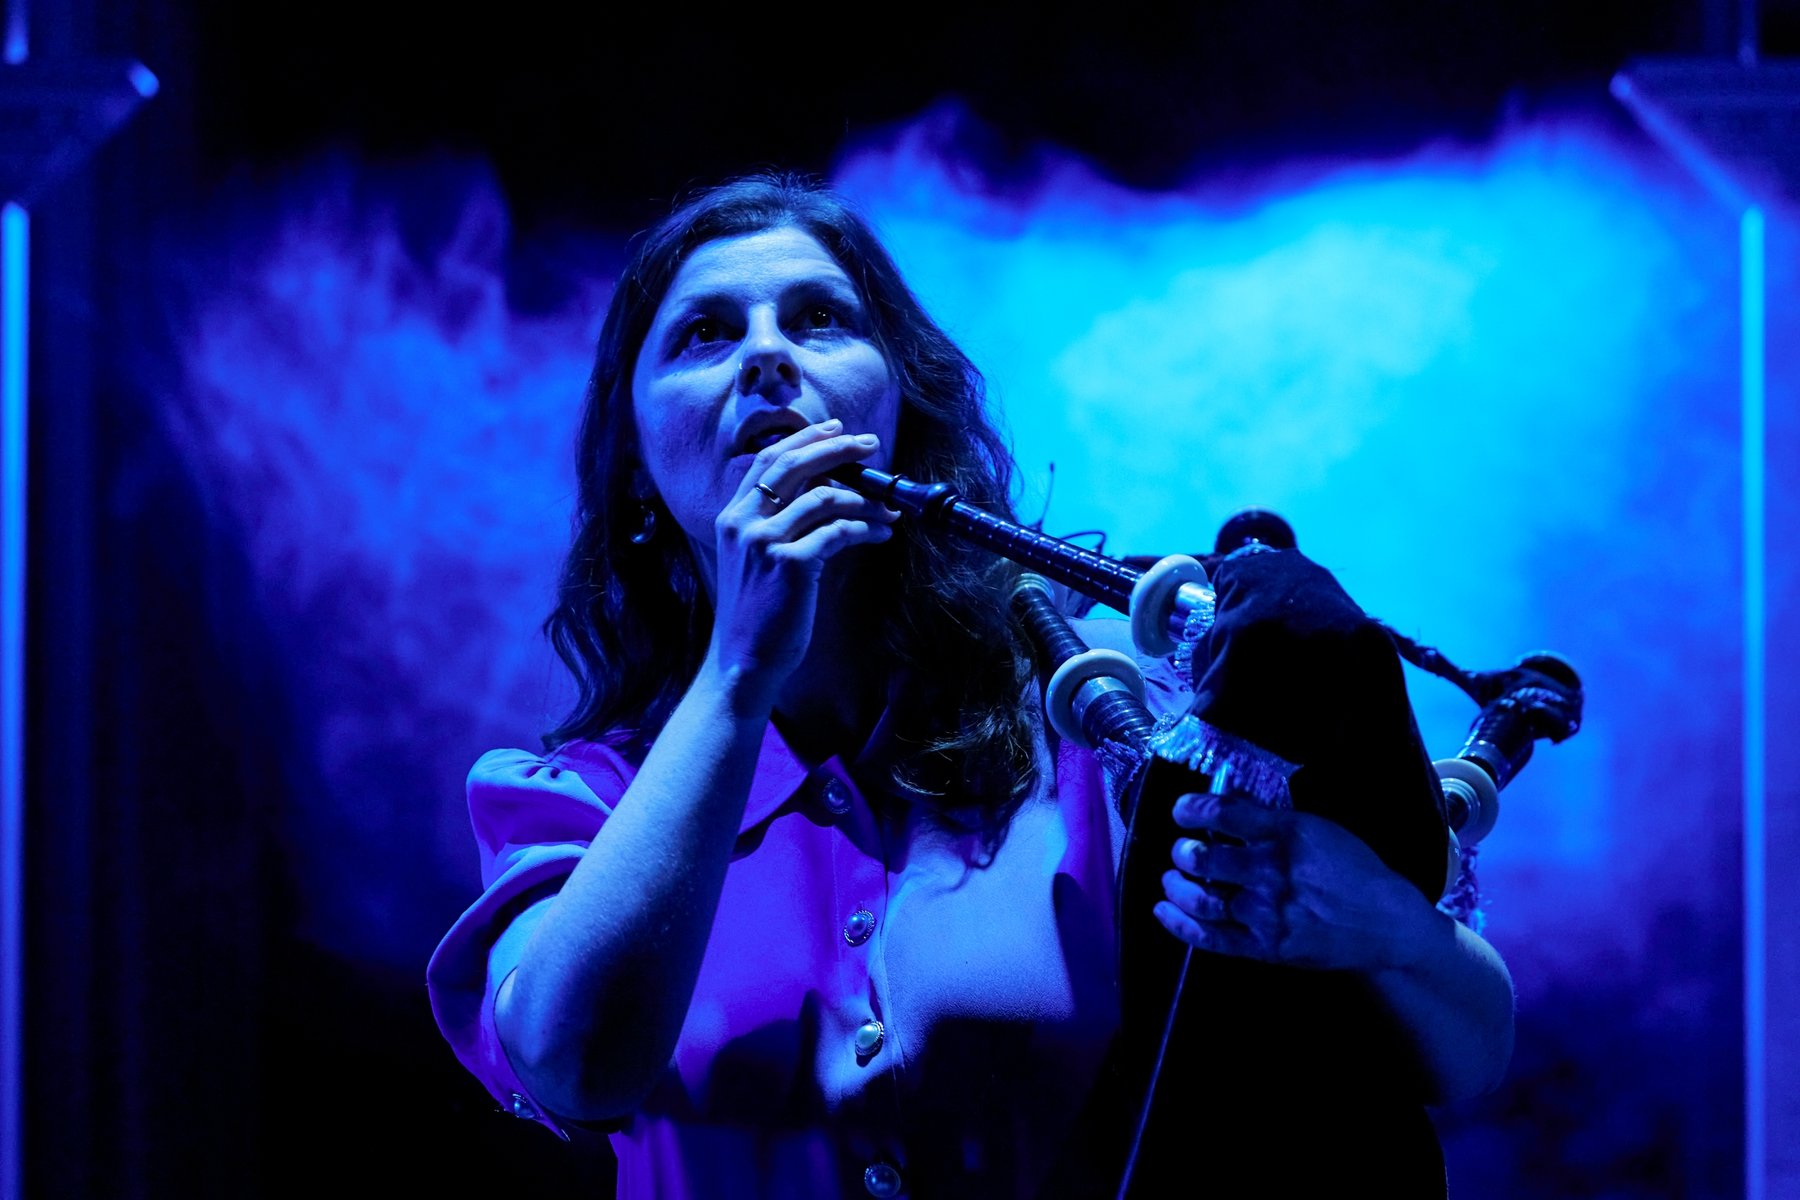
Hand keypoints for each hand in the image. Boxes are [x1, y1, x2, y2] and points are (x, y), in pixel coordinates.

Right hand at [705, 419, 897, 700]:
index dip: (805, 439)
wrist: (743, 661)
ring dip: (864, 499)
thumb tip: (826, 494)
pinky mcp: (790, 563)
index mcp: (732, 517)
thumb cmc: (757, 614)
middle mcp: (742, 522)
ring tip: (887, 509)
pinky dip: (866, 529)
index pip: (768, 460)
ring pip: (824, 496)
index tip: (837, 429)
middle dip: (837, 448)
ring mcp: (764, 542)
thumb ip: (776, 524)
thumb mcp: (755, 560)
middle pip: (794, 464)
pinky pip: (839, 532)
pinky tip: (881, 534)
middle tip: (870, 445)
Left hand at [1152, 790, 1430, 973]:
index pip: (1222, 813)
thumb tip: (1225, 801)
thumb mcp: (1318, 829)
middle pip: (1204, 858)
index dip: (1190, 810)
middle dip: (1182, 852)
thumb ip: (1271, 818)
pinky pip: (1211, 938)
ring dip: (1176, 887)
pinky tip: (1163, 911)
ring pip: (1201, 898)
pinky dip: (1179, 924)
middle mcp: (1272, 872)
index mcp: (1286, 834)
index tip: (1181, 812)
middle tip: (1182, 851)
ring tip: (1172, 879)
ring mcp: (1267, 913)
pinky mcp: (1266, 948)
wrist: (1386, 923)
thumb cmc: (1353, 869)